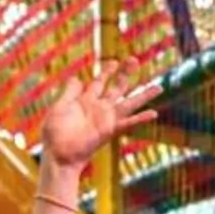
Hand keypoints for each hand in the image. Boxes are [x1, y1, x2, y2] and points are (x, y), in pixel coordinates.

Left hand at [39, 68, 160, 168]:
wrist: (58, 153)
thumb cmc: (55, 132)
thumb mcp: (59, 106)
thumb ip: (69, 92)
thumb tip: (77, 78)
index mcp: (86, 100)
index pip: (100, 81)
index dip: (107, 71)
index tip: (114, 62)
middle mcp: (99, 108)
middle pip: (117, 87)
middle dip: (126, 74)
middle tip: (134, 60)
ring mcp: (106, 119)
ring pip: (129, 103)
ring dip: (144, 95)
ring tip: (159, 87)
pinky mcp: (110, 130)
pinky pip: (128, 123)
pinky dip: (141, 119)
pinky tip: (154, 114)